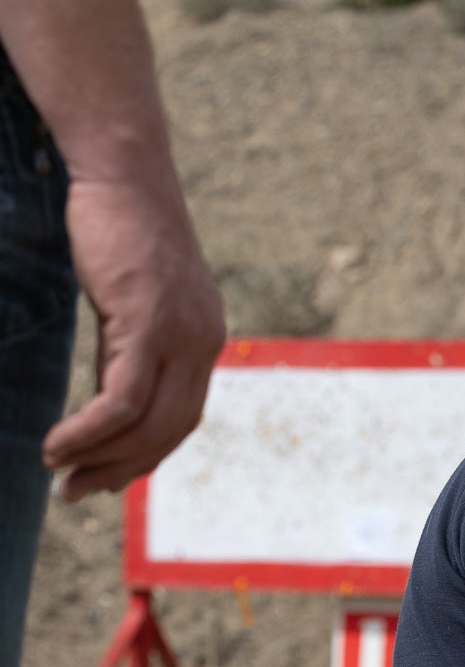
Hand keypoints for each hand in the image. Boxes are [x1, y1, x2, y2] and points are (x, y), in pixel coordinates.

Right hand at [41, 174, 225, 499]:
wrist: (122, 174)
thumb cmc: (118, 230)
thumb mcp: (130, 302)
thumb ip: (128, 350)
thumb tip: (108, 406)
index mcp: (205, 338)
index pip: (183, 416)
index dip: (145, 455)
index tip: (105, 478)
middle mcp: (205, 340)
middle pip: (171, 430)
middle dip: (123, 469)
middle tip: (77, 492)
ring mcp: (181, 333)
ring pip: (147, 423)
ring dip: (101, 458)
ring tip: (59, 472)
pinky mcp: (148, 323)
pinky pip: (121, 400)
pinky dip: (89, 432)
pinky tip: (58, 445)